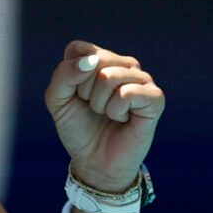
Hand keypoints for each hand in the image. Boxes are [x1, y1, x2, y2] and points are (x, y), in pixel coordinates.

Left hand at [43, 41, 165, 191]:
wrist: (96, 163)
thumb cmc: (79, 130)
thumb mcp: (57, 100)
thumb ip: (64, 75)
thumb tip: (92, 61)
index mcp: (101, 59)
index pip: (79, 49)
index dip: (71, 76)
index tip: (78, 96)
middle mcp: (123, 64)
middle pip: (95, 60)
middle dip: (86, 92)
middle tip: (94, 109)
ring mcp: (141, 79)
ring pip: (109, 77)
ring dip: (100, 104)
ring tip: (108, 115)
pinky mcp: (155, 97)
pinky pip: (126, 93)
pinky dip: (116, 111)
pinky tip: (123, 119)